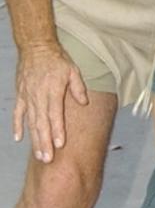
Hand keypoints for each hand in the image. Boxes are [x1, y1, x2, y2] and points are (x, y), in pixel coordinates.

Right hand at [15, 42, 88, 162]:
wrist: (36, 47)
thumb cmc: (57, 59)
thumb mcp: (73, 70)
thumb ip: (78, 87)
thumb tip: (84, 102)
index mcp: (53, 90)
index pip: (55, 114)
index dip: (57, 130)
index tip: (59, 144)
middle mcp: (39, 96)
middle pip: (42, 123)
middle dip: (45, 142)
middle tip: (47, 159)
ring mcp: (28, 97)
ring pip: (31, 122)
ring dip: (35, 139)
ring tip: (39, 155)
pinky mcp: (21, 95)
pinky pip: (18, 113)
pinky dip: (17, 126)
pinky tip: (18, 138)